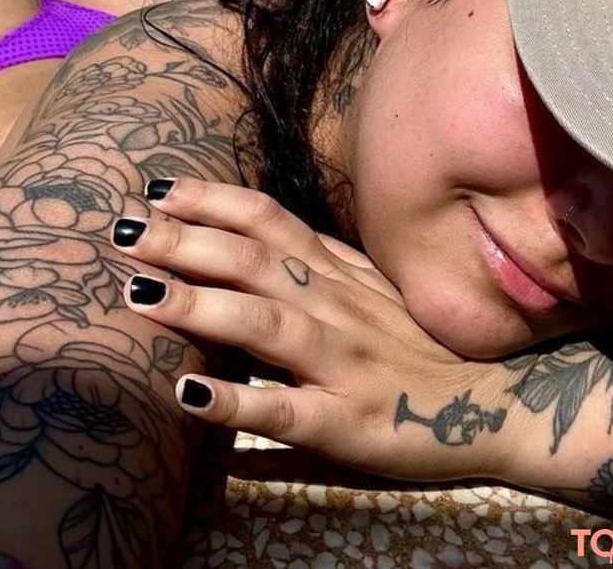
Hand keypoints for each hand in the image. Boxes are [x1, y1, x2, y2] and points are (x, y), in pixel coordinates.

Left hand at [111, 179, 507, 481]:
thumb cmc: (415, 343)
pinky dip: (235, 402)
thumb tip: (243, 232)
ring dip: (197, 306)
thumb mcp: (368, 286)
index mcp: (336, 271)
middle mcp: (334, 305)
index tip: (156, 188)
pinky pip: (284, 410)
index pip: (268, 220)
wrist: (492, 404)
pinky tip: (186, 397)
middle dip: (183, 242)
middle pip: (252, 261)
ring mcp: (340, 363)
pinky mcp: (344, 424)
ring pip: (262, 323)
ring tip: (138, 293)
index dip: (211, 200)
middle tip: (121, 229)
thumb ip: (313, 259)